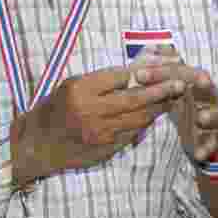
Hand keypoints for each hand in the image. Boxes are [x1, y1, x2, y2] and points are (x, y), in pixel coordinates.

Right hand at [10, 59, 186, 185]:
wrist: (37, 145)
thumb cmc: (55, 110)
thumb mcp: (71, 86)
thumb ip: (101, 81)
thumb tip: (135, 73)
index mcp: (80, 90)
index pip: (120, 77)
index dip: (140, 73)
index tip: (160, 66)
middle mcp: (90, 112)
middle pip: (135, 99)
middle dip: (161, 90)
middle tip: (180, 83)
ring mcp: (99, 134)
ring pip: (138, 119)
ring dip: (157, 108)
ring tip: (172, 98)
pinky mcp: (105, 150)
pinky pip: (132, 134)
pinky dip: (144, 124)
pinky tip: (153, 115)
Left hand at [136, 57, 217, 162]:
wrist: (210, 129)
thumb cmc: (188, 102)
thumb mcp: (176, 85)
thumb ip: (163, 69)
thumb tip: (150, 48)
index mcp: (193, 81)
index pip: (178, 70)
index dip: (160, 71)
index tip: (139, 73)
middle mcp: (207, 96)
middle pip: (205, 86)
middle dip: (200, 82)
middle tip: (196, 82)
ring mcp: (213, 116)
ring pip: (216, 114)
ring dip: (209, 115)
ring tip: (201, 117)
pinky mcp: (215, 137)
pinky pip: (213, 142)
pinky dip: (207, 147)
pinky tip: (199, 154)